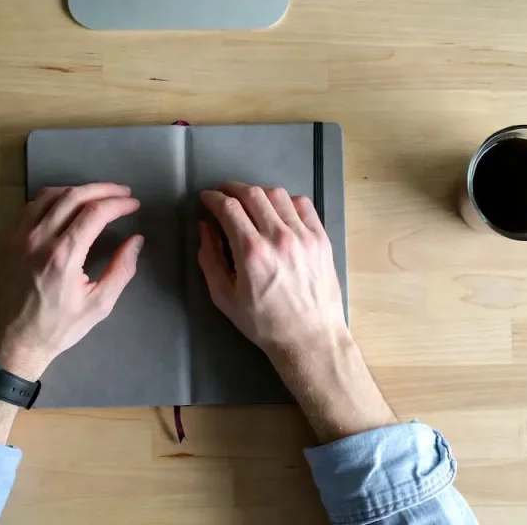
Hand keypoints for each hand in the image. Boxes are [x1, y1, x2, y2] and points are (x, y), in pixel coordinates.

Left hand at [0, 183, 143, 380]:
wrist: (16, 340)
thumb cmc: (60, 326)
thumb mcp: (99, 304)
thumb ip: (121, 270)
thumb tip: (136, 241)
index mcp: (63, 256)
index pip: (94, 212)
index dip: (118, 203)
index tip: (133, 204)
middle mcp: (39, 239)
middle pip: (73, 196)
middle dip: (102, 189)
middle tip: (122, 193)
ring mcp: (19, 237)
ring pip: (50, 195)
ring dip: (78, 190)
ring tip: (98, 195)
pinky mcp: (8, 240)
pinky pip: (32, 206)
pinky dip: (54, 199)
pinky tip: (68, 205)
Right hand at [198, 182, 394, 441]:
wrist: (309, 337)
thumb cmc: (263, 323)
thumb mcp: (224, 297)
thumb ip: (209, 258)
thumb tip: (205, 228)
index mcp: (252, 253)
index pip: (228, 207)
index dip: (213, 197)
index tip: (206, 199)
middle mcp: (278, 238)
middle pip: (252, 194)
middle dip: (232, 189)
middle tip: (223, 195)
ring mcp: (304, 236)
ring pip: (278, 194)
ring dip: (258, 192)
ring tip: (250, 201)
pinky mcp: (321, 239)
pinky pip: (303, 205)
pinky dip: (286, 201)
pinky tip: (278, 211)